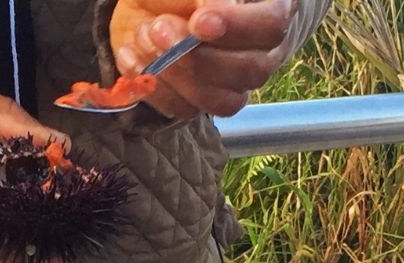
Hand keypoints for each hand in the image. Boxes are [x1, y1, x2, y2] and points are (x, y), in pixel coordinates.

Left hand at [110, 0, 294, 119]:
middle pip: (251, 70)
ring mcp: (232, 83)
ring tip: (143, 36)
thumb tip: (216, 11)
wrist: (150, 2)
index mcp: (268, 7)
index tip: (199, 22)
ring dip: (175, 74)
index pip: (272, 25)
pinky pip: (185, 111)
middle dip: (198, 55)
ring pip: (222, 101)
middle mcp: (260, 51)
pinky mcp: (200, 102)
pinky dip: (152, 87)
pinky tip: (131, 55)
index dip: (238, 28)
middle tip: (158, 28)